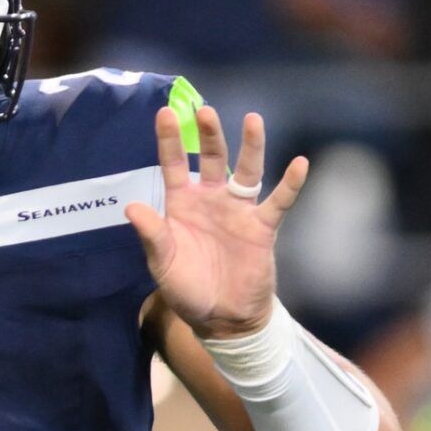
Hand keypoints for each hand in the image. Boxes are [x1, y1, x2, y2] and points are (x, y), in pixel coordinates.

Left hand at [125, 106, 308, 339]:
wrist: (221, 318)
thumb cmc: (187, 289)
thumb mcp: (162, 263)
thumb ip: (152, 234)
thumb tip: (130, 208)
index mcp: (181, 204)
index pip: (173, 165)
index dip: (169, 140)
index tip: (165, 112)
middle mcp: (210, 200)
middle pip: (210, 159)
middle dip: (208, 135)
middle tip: (204, 111)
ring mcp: (238, 211)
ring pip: (246, 171)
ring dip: (250, 146)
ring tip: (253, 119)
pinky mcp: (262, 227)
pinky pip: (278, 202)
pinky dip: (290, 184)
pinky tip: (299, 164)